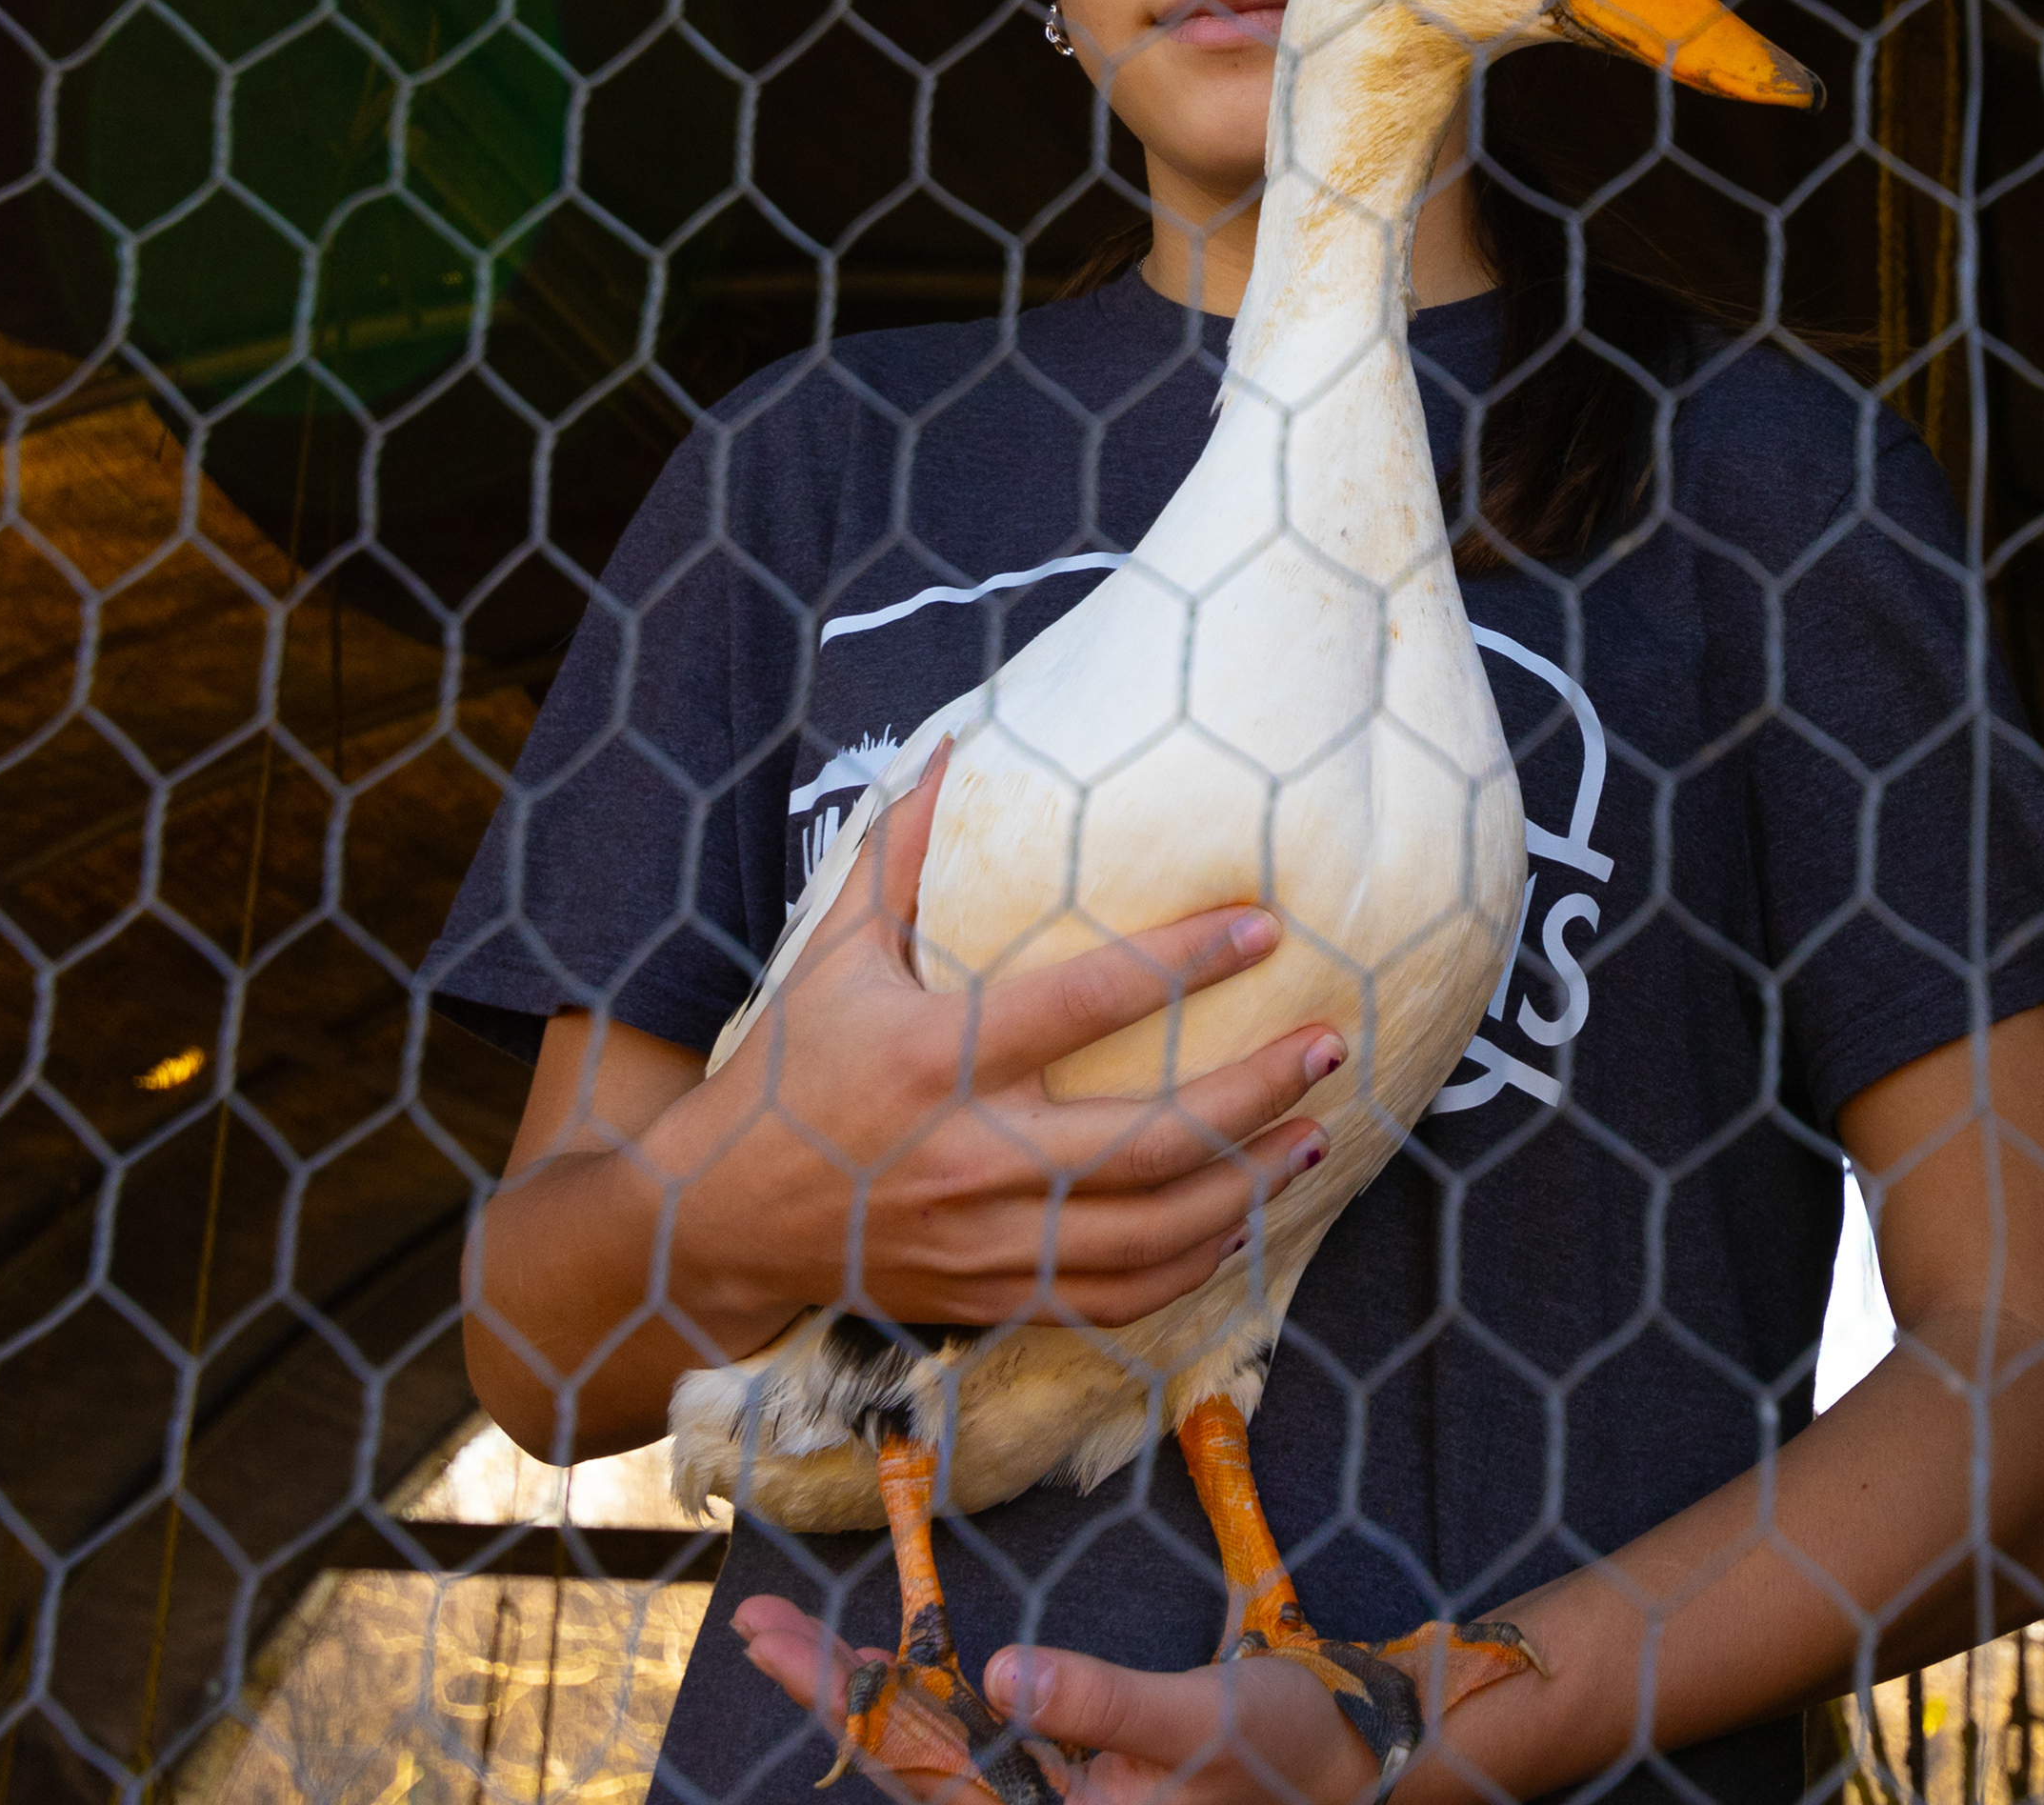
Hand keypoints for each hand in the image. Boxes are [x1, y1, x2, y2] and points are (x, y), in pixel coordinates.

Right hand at [649, 744, 1338, 1334]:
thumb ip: (896, 854)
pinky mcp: (995, 1296)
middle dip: (1252, 1093)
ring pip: (1149, 1231)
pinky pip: (1119, 1297)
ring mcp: (986, 1239)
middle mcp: (968, 1156)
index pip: (1081, 1003)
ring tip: (1316, 1132)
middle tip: (1328, 1045)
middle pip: (1146, 1139)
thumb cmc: (786, 1072)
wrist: (715, 1225)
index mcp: (932, 1059)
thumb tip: (958, 747)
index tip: (1266, 924)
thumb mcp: (829, 955)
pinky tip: (1248, 1219)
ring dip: (1247, 1184)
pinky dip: (1196, 1265)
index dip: (1182, 962)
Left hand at [730, 1598, 1380, 1804]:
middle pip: (905, 1754)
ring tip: (794, 1639)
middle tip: (752, 1624)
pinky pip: (975, 1737)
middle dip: (829, 1686)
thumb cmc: (1281, 1752)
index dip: (842, 1695)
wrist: (1349, 1771)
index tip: (776, 1640)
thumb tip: (1004, 1672)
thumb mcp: (1198, 1721)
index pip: (916, 1760)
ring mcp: (1049, 1795)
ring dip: (865, 1688)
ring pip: (931, 1746)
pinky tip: (896, 1668)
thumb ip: (1101, 1702)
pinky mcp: (1071, 1773)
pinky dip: (927, 1694)